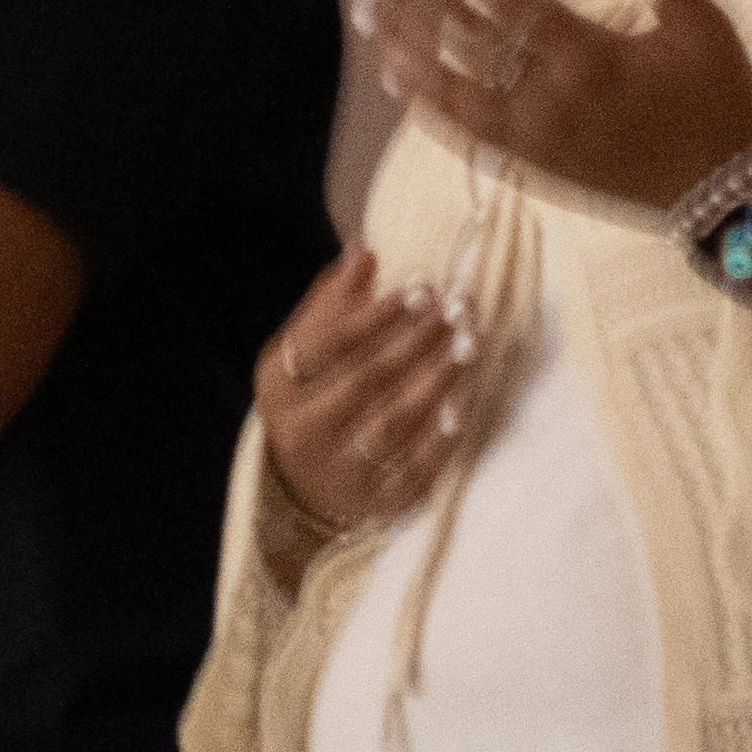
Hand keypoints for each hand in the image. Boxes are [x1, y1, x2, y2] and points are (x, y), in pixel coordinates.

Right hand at [247, 247, 483, 570]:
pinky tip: (465, 404)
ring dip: (437, 380)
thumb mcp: (303, 355)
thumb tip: (362, 251)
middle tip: (460, 309)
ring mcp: (339, 468)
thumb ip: (331, 305)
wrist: (303, 487)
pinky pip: (414, 466)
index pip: (330, 345)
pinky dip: (441, 436)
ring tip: (471, 344)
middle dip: (418, 341)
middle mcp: (302, 430)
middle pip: (366, 379)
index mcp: (280, 388)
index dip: (378, 315)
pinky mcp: (375, 500)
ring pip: (393, 420)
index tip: (423, 288)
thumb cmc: (312, 402)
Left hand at [359, 0, 751, 221]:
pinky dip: (424, 102)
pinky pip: (465, 133)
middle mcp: (552, 96)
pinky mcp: (531, 166)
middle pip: (465, 31)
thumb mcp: (709, 31)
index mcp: (594, 55)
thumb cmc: (723, 103)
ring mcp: (535, 135)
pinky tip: (390, 72)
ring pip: (450, 82)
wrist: (729, 195)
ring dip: (402, 38)